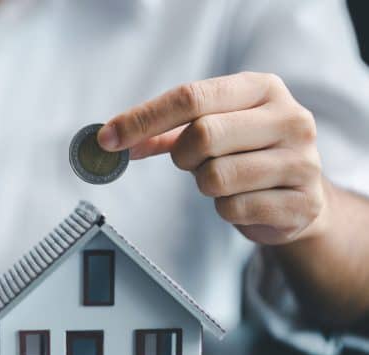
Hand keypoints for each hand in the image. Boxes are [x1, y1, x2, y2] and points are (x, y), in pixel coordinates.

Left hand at [98, 72, 330, 245]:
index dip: (143, 119)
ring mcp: (302, 161)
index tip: (108, 138)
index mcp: (262, 88)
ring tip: (225, 179)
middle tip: (190, 161)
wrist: (301, 197)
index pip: (191, 97)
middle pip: (203, 135)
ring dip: (205, 184)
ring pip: (216, 177)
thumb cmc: (246, 154)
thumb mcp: (211, 127)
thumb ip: (163, 131)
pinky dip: (225, 209)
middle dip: (182, 155)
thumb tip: (112, 138)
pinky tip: (244, 200)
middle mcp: (289, 118)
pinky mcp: (302, 202)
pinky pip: (233, 209)